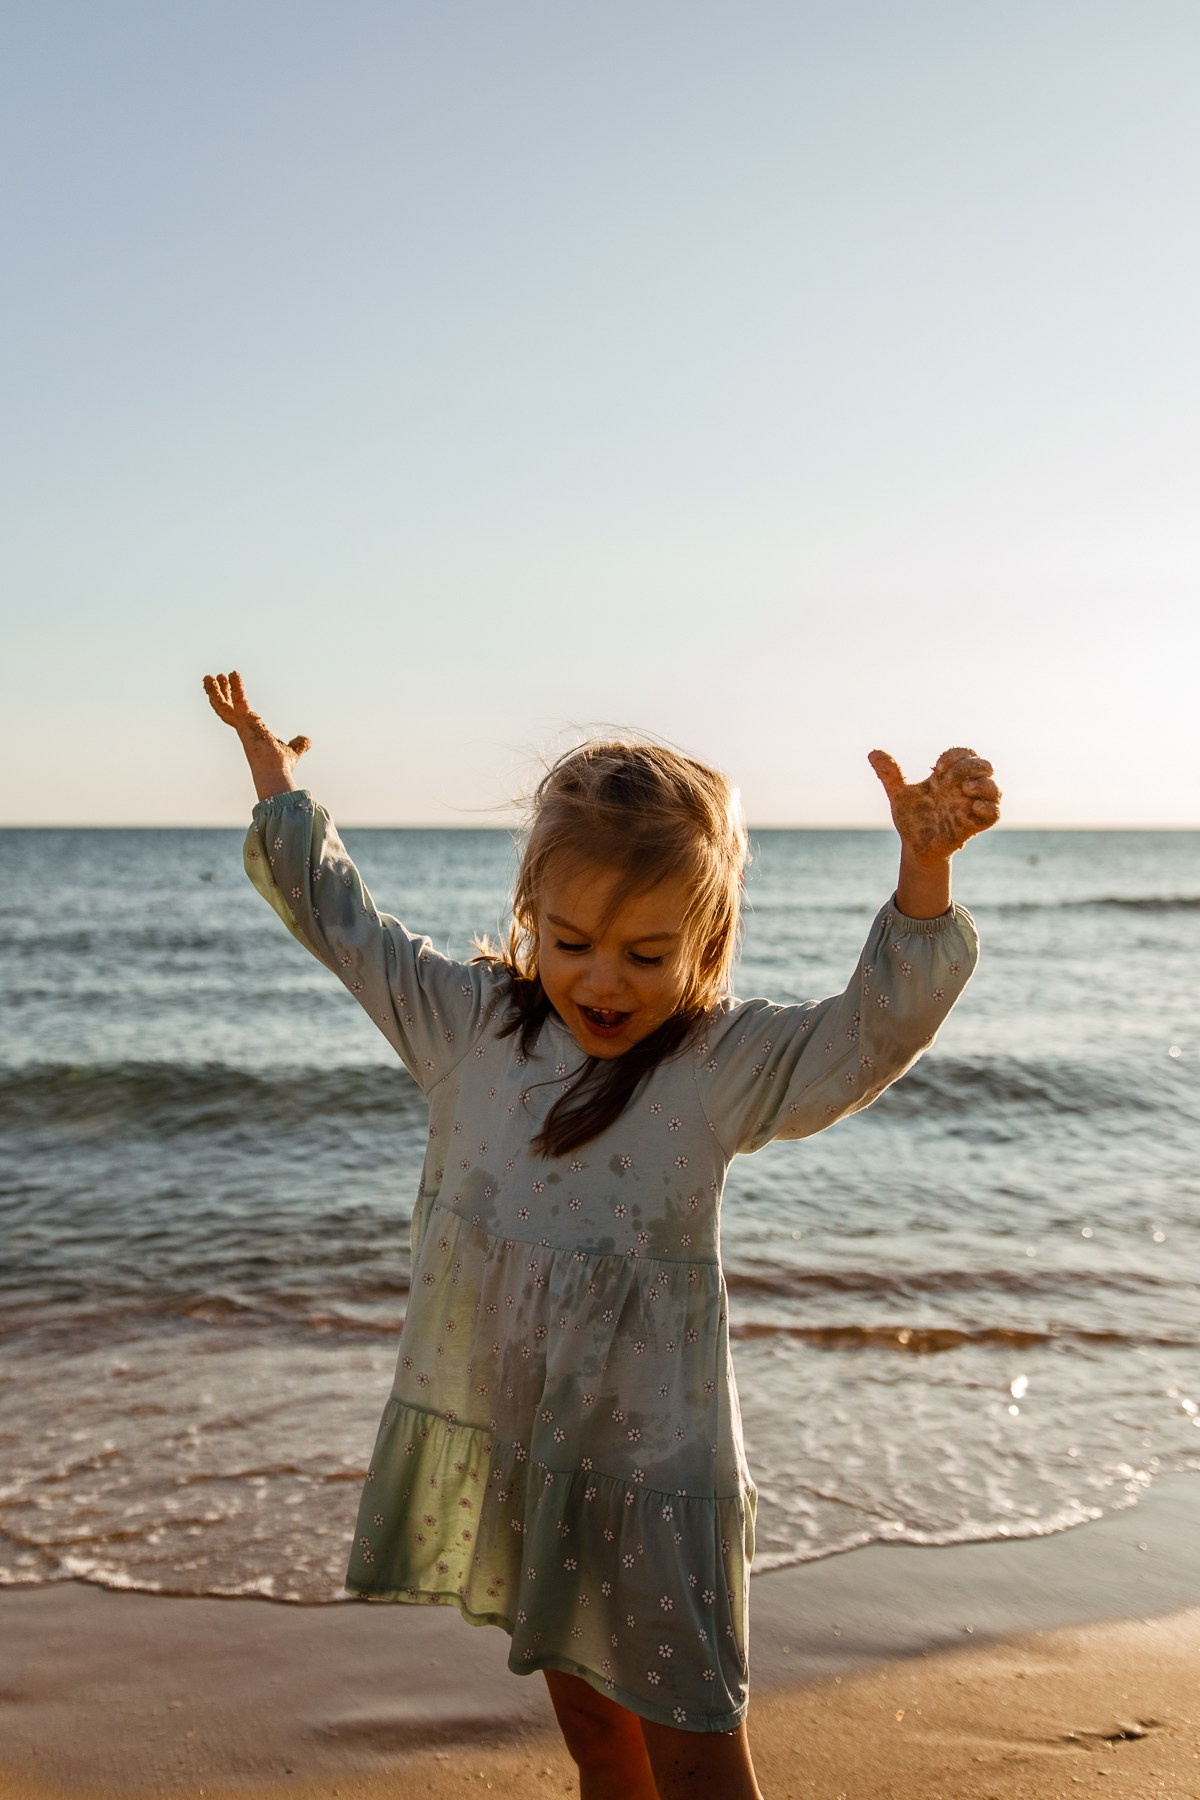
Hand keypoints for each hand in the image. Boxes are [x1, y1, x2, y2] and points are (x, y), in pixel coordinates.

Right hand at [204, 670, 310, 798]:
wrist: (274, 771)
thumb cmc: (281, 765)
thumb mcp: (292, 751)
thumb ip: (298, 744)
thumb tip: (306, 741)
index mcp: (251, 733)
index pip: (238, 714)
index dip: (233, 701)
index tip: (230, 690)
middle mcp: (243, 729)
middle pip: (227, 708)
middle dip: (223, 692)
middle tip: (219, 677)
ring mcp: (241, 725)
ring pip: (223, 705)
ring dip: (216, 691)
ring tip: (209, 676)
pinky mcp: (243, 721)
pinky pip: (234, 702)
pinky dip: (231, 689)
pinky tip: (233, 674)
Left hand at [868, 746, 1000, 866]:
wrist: (914, 848)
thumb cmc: (912, 820)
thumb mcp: (899, 795)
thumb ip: (890, 774)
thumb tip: (873, 752)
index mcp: (948, 778)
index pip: (964, 754)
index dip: (955, 755)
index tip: (936, 767)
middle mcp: (963, 790)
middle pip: (984, 766)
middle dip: (971, 765)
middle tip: (949, 778)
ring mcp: (970, 807)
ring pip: (994, 789)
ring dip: (984, 784)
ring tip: (965, 788)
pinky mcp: (973, 826)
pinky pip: (994, 814)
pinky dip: (988, 808)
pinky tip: (972, 806)